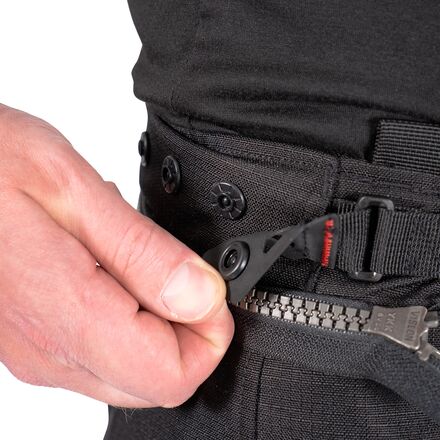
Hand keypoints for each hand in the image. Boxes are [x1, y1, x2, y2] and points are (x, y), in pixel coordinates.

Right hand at [0, 104, 233, 407]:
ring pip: (134, 369)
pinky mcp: (36, 339)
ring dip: (161, 321)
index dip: (210, 335)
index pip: (171, 374)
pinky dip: (131, 317)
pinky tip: (115, 270)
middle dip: (191, 330)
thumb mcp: (73, 192)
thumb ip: (143, 254)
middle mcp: (50, 349)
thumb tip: (201, 296)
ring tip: (144, 262)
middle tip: (188, 272)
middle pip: (157, 379)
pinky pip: (105, 350)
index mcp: (66, 313)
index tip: (213, 290)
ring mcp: (39, 350)